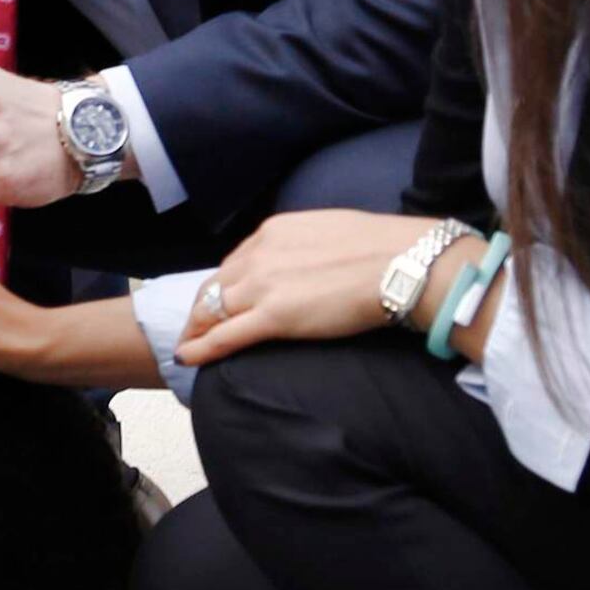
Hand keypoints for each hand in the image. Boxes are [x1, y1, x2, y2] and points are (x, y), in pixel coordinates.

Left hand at [175, 208, 467, 367]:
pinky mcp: (273, 317)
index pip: (236, 262)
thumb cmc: (382, 248)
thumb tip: (305, 262)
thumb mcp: (328, 231)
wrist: (402, 263)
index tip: (221, 300)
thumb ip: (304, 246)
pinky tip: (187, 358)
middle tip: (195, 327)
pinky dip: (200, 348)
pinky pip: (224, 336)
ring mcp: (263, 286)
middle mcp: (259, 254)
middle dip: (202, 308)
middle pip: (215, 285)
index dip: (225, 285)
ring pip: (212, 310)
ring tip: (188, 345)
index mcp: (273, 232)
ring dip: (196, 329)